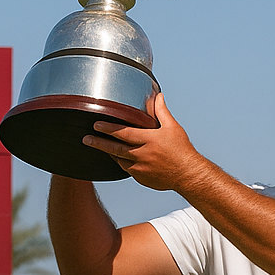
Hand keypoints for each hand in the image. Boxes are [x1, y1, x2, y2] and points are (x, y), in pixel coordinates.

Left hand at [83, 94, 203, 190]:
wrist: (188, 175)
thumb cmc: (182, 149)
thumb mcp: (173, 127)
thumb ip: (161, 111)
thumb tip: (157, 95)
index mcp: (149, 140)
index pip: (123, 133)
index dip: (108, 129)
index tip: (96, 125)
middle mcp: (143, 155)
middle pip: (116, 148)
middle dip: (99, 143)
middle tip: (86, 139)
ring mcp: (141, 169)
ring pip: (119, 161)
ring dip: (109, 153)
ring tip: (98, 146)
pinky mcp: (142, 179)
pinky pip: (127, 170)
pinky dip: (121, 163)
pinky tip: (117, 158)